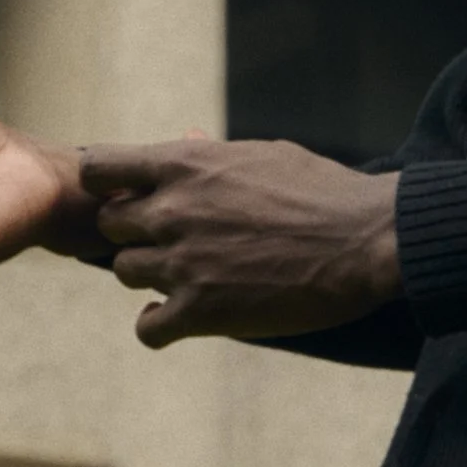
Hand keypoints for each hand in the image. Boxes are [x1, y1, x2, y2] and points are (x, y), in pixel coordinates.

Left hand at [80, 139, 401, 348]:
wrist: (366, 240)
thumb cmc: (323, 191)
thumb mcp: (263, 155)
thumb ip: (213, 154)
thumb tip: (186, 138)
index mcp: (184, 165)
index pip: (99, 168)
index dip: (108, 186)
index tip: (133, 197)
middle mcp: (172, 212)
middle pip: (110, 226)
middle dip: (135, 232)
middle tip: (173, 241)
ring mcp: (183, 263)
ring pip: (125, 273)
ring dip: (150, 275)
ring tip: (187, 276)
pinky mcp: (202, 312)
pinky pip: (147, 328)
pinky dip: (157, 325)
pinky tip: (179, 317)